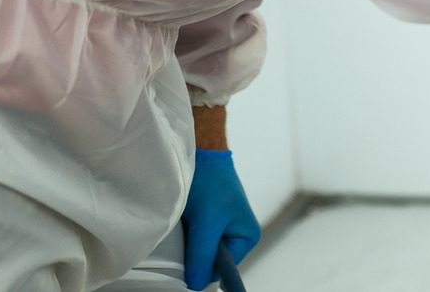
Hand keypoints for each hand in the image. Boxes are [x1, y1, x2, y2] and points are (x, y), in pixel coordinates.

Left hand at [182, 149, 260, 290]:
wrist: (201, 151)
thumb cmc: (210, 183)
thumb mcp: (207, 223)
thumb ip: (202, 256)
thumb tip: (196, 285)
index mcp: (247, 238)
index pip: (221, 270)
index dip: (202, 270)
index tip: (185, 264)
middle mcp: (236, 235)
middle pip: (210, 261)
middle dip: (194, 254)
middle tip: (186, 236)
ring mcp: (221, 227)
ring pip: (199, 250)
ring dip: (188, 243)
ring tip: (184, 226)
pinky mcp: (207, 220)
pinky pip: (195, 238)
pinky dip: (185, 234)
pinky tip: (182, 222)